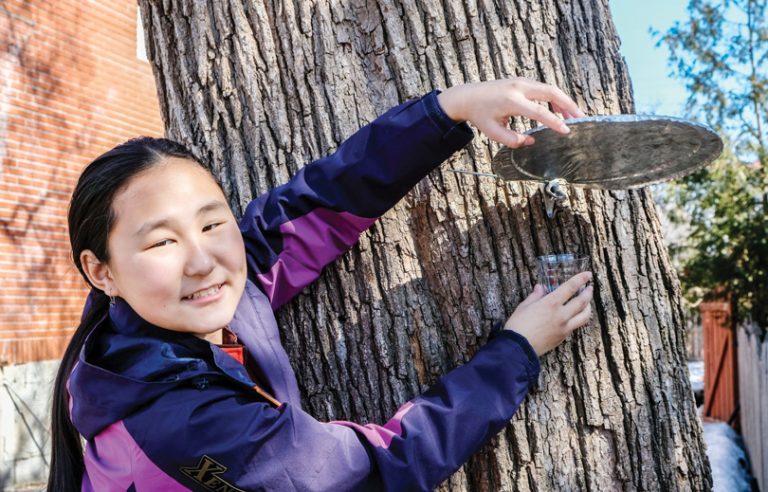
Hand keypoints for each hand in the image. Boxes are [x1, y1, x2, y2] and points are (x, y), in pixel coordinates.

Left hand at [436, 78, 585, 147]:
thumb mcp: (492, 132)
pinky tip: (560, 110)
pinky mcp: (522, 81)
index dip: (555, 122)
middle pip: (551, 92)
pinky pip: (543, 88)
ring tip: (573, 116)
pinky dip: (554, 98)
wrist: (468, 96)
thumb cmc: (480, 115)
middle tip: (580, 118)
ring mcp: (521, 81)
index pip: (539, 112)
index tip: (566, 131)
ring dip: (563, 101)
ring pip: (550, 89)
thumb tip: (532, 140)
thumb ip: (512, 140)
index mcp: (511, 101)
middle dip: (568, 105)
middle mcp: (519, 88)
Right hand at [503, 272, 592, 355]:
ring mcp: (564, 327)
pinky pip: (576, 325)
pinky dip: (579, 318)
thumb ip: (535, 296)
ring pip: (584, 316)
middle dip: (588, 293)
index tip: (588, 274)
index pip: (570, 287)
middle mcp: (561, 314)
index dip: (581, 279)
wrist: (519, 347)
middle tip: (590, 288)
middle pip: (582, 301)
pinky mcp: (563, 337)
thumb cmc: (518, 325)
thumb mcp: (524, 306)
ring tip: (587, 303)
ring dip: (588, 307)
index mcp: (551, 303)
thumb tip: (540, 287)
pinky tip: (575, 316)